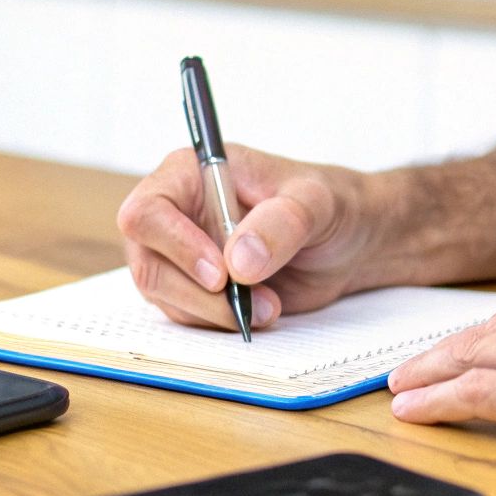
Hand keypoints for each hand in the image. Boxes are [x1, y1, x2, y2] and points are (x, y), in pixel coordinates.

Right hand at [116, 145, 374, 331]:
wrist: (347, 241)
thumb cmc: (330, 205)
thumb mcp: (316, 203)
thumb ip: (281, 224)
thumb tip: (238, 261)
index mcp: (192, 173)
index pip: (149, 210)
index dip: (175, 245)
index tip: (220, 274)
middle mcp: (177, 212)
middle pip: (148, 261)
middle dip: (196, 293)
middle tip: (245, 303)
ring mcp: (181, 253)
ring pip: (163, 295)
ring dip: (213, 312)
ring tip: (269, 305)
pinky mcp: (195, 287)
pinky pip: (186, 315)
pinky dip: (221, 322)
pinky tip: (261, 310)